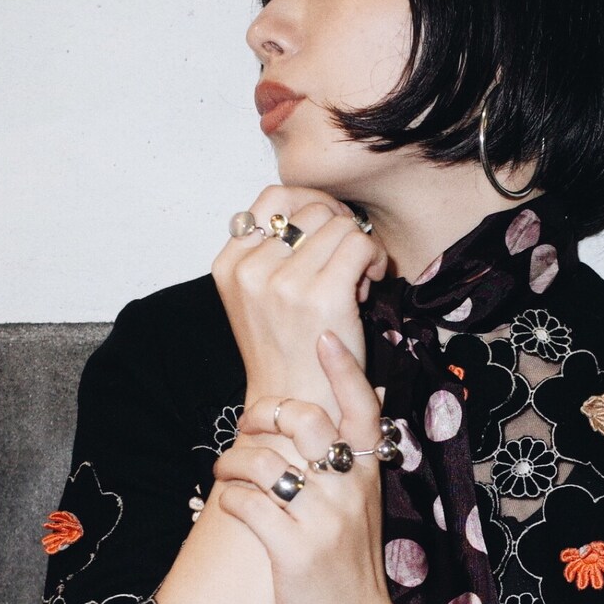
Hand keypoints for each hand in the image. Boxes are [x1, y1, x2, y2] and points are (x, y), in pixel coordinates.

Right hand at [212, 186, 387, 422]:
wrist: (296, 405)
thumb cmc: (287, 352)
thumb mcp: (260, 296)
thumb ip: (272, 252)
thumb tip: (318, 206)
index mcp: (229, 265)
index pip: (273, 198)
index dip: (310, 206)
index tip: (327, 233)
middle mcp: (250, 270)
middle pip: (311, 208)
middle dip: (336, 229)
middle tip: (344, 265)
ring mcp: (284, 283)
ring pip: (339, 224)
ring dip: (357, 245)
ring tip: (356, 279)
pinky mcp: (322, 296)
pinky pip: (360, 244)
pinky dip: (374, 258)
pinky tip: (370, 284)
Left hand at [214, 331, 396, 603]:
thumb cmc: (350, 564)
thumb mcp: (361, 506)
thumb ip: (348, 463)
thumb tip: (319, 418)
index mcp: (368, 473)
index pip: (363, 407)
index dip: (345, 368)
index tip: (326, 336)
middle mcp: (349, 489)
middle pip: (305, 420)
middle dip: (263, 413)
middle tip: (246, 425)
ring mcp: (323, 520)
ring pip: (264, 460)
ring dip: (232, 461)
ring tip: (226, 471)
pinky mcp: (293, 550)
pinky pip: (245, 504)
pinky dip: (227, 499)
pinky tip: (229, 505)